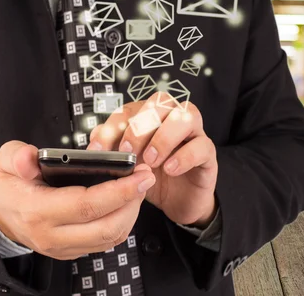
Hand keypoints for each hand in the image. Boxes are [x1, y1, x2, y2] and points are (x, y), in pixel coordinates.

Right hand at [0, 141, 155, 259]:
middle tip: (146, 177)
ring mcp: (64, 247)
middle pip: (106, 226)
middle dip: (134, 201)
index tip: (140, 175)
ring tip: (139, 187)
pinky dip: (123, 222)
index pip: (87, 205)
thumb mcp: (4, 162)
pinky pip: (106, 242)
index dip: (119, 191)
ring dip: (132, 212)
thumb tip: (30, 158)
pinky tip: (128, 202)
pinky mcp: (73, 250)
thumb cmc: (8, 187)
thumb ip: (17, 155)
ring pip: (111, 237)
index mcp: (37, 211)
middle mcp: (52, 235)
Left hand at [88, 95, 217, 227]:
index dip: (113, 126)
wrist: (180, 201)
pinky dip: (184, 156)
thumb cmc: (154, 178)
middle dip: (140, 125)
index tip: (99, 150)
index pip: (131, 108)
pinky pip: (202, 145)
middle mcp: (173, 118)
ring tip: (151, 161)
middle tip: (128, 152)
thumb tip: (94, 142)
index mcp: (150, 117)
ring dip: (164, 137)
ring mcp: (194, 133)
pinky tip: (170, 169)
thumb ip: (112, 150)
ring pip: (186, 115)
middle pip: (160, 101)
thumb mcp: (128, 166)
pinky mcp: (208, 153)